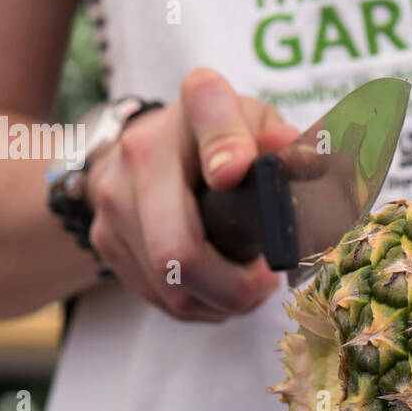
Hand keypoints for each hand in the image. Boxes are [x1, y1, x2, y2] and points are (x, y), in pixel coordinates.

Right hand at [84, 68, 298, 321]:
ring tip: (249, 287)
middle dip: (234, 286)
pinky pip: (158, 297)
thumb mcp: (263, 127)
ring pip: (170, 286)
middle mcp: (142, 148)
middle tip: (266, 282)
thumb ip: (290, 146)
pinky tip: (220, 291)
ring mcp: (116, 198)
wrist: (147, 148)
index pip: (212, 118)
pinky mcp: (105, 239)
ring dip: (221, 301)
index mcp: (198, 105)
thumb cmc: (223, 141)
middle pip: (179, 248)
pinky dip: (199, 305)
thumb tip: (306, 162)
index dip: (226, 148)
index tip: (234, 175)